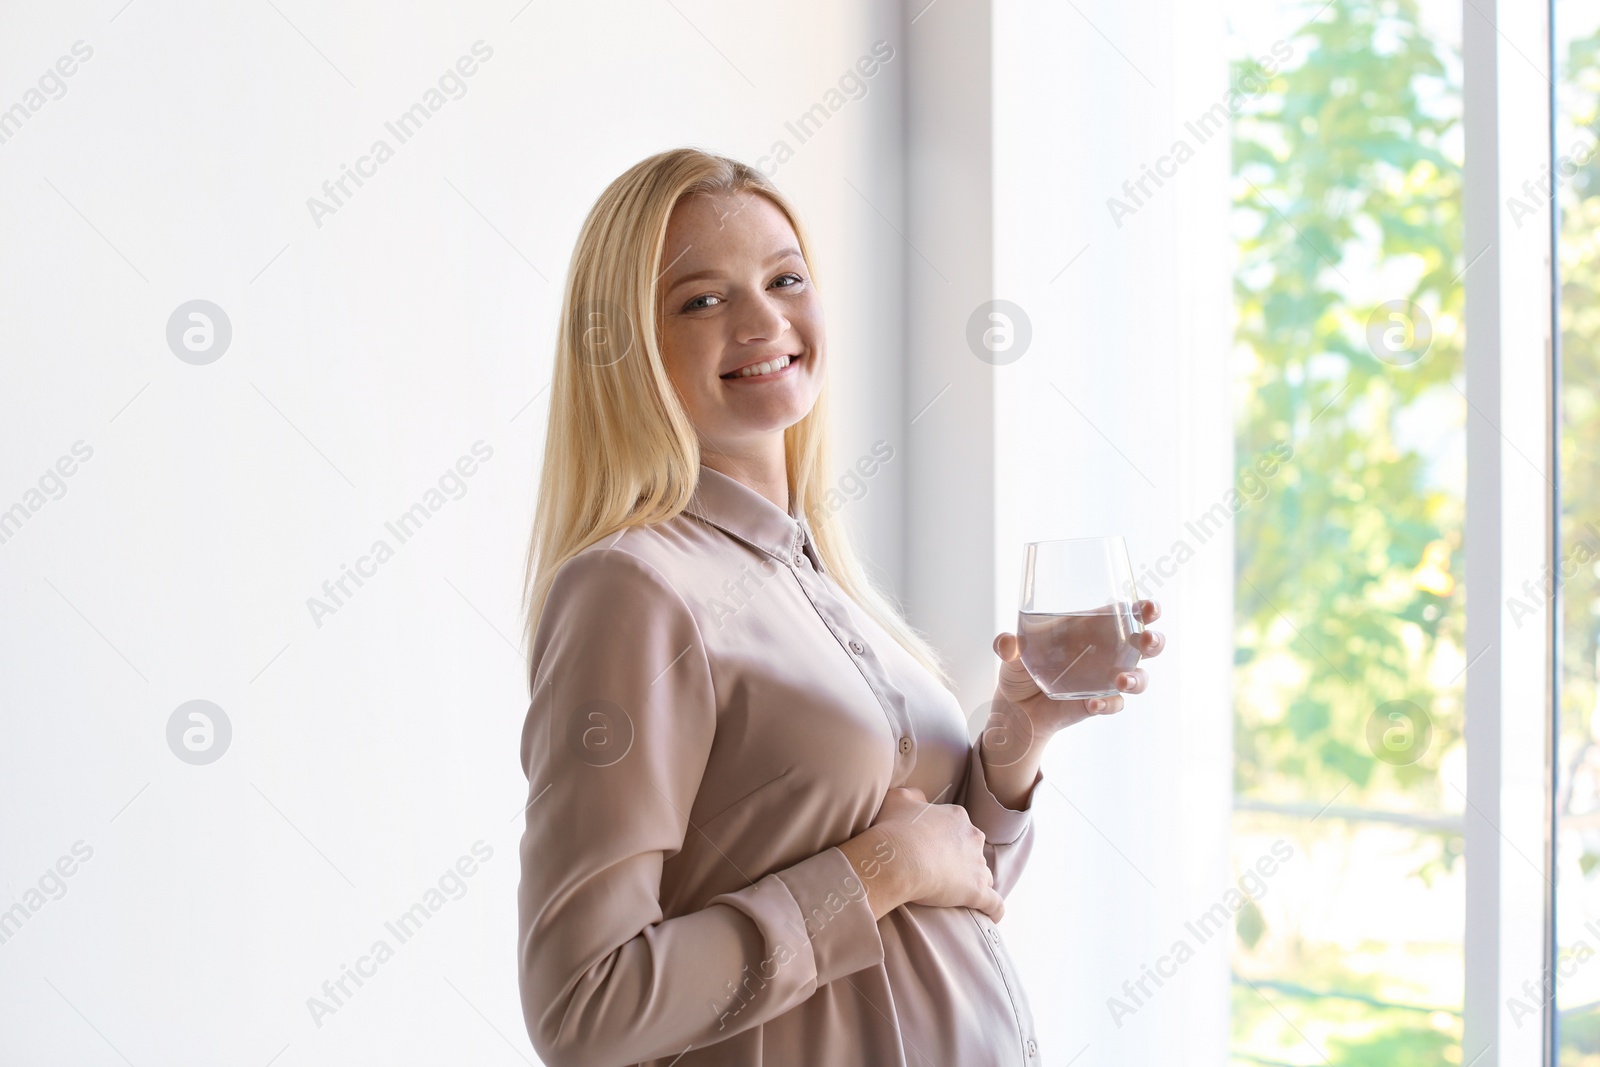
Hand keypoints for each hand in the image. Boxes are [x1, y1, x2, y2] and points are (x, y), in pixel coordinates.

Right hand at [846, 786, 1003, 922]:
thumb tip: (920, 799)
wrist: (898, 859)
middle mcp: (973, 837)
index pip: (959, 828)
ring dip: (975, 882)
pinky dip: (994, 909)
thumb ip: (912, 796)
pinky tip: (992, 917)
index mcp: (957, 817)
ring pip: (984, 875)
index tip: (932, 850)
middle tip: (942, 872)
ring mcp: (977, 865)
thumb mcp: (897, 799)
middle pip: (974, 851)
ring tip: (959, 895)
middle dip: (963, 860)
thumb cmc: (894, 829)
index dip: (947, 840)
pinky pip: (995, 903)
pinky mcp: (978, 891)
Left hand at [991, 599, 1164, 738]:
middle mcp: (1107, 653)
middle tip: (1147, 638)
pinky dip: (1108, 704)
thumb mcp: (1012, 654)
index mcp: (1092, 629)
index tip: (1149, 607)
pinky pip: (1114, 704)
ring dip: (1138, 678)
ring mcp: (1106, 680)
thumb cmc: (1020, 669)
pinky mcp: (1099, 703)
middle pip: (1146, 643)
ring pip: (1140, 677)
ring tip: (1122, 680)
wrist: (1014, 709)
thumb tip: (1005, 643)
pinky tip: (1093, 703)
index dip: (1144, 608)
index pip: (1126, 613)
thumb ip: (1008, 645)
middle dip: (1154, 639)